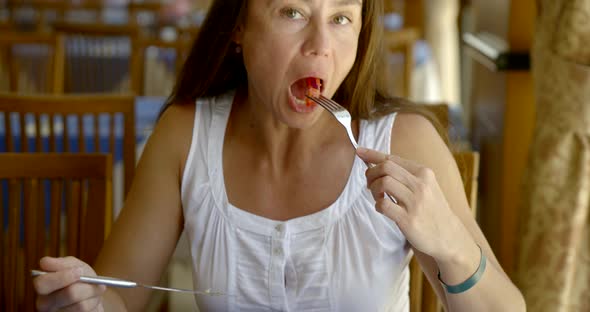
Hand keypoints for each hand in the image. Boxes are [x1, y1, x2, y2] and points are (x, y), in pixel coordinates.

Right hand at [33, 256, 105, 311]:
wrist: (92, 295)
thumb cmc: (80, 278)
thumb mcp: (74, 265)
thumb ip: (62, 264)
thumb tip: (45, 263)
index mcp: (43, 286)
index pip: (41, 283)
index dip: (62, 277)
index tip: (79, 271)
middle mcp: (45, 303)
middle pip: (68, 294)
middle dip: (85, 286)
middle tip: (93, 282)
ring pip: (81, 305)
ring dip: (92, 295)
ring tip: (94, 291)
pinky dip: (94, 304)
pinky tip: (92, 301)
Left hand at [357, 147, 472, 261]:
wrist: (449, 236)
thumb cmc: (432, 209)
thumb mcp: (426, 186)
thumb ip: (405, 175)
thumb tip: (377, 163)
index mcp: (424, 173)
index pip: (392, 158)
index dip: (372, 154)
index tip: (359, 151)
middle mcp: (420, 185)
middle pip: (385, 167)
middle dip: (371, 173)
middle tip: (369, 184)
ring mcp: (415, 202)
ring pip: (383, 183)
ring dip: (374, 189)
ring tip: (378, 197)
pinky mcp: (408, 219)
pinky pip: (383, 205)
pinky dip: (377, 205)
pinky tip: (382, 208)